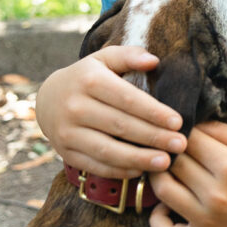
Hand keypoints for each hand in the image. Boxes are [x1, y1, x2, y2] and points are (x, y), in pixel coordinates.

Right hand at [35, 46, 185, 177]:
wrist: (47, 100)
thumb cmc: (86, 78)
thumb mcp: (103, 60)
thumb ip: (128, 56)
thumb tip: (154, 60)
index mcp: (88, 81)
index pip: (126, 99)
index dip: (153, 112)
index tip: (177, 122)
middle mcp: (75, 107)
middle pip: (120, 126)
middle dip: (153, 137)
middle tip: (180, 144)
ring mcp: (68, 132)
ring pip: (107, 150)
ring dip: (139, 159)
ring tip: (165, 162)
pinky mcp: (66, 153)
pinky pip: (96, 166)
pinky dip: (120, 170)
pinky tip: (142, 170)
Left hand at [149, 122, 226, 226]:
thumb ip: (217, 129)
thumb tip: (185, 123)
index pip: (189, 141)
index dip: (182, 132)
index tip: (182, 132)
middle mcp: (218, 194)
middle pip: (174, 163)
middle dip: (170, 152)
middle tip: (171, 149)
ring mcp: (209, 220)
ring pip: (163, 190)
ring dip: (157, 176)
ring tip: (165, 170)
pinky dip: (157, 219)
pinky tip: (165, 205)